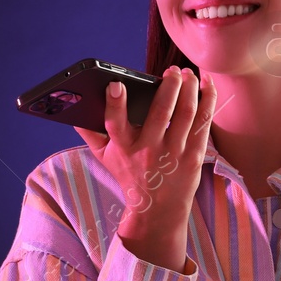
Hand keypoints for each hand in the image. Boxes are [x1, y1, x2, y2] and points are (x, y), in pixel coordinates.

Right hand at [73, 67, 215, 265]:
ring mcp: (174, 153)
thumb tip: (73, 110)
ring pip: (186, 114)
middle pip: (160, 113)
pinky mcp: (194, 156)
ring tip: (188, 73)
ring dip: (189, 88)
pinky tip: (206, 84)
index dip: (115, 103)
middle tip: (171, 70)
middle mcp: (149, 150)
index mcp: (124, 148)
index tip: (117, 85)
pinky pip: (203, 122)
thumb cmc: (130, 175)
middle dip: (168, 87)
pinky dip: (207, 100)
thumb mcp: (104, 157)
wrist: (157, 209)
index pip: (115, 123)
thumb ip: (90, 133)